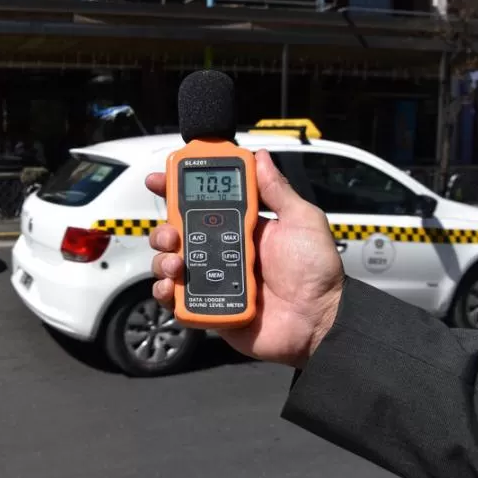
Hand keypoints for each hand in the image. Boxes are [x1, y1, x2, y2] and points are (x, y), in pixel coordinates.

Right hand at [146, 150, 344, 368]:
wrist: (319, 320)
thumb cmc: (316, 272)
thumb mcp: (302, 221)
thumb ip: (277, 190)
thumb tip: (260, 157)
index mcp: (240, 228)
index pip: (201, 204)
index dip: (177, 191)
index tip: (157, 181)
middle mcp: (221, 252)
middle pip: (176, 235)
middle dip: (164, 230)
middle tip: (170, 233)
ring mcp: (212, 281)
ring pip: (170, 265)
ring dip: (163, 260)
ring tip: (176, 263)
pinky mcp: (208, 307)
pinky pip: (175, 300)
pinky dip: (165, 292)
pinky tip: (172, 287)